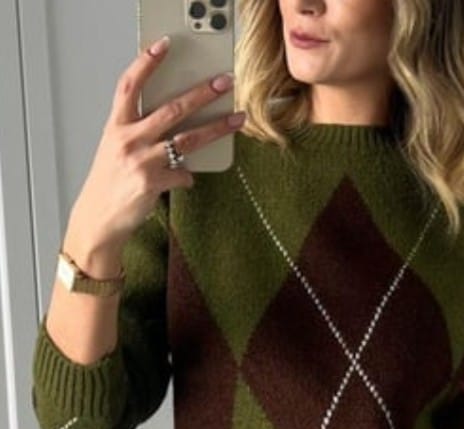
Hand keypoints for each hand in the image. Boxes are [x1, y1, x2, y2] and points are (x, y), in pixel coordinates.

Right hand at [63, 36, 244, 272]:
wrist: (99, 219)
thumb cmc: (110, 183)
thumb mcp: (116, 149)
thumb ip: (138, 131)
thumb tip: (176, 122)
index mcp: (116, 125)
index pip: (130, 85)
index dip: (146, 63)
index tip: (163, 47)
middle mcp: (128, 139)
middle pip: (172, 108)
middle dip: (202, 93)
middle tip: (225, 82)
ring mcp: (141, 161)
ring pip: (188, 140)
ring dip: (216, 128)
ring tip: (237, 119)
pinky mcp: (152, 183)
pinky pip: (184, 175)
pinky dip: (187, 177)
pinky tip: (182, 180)